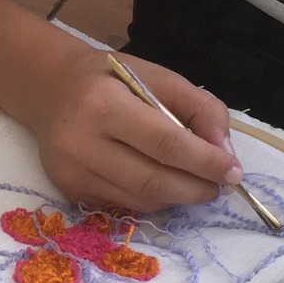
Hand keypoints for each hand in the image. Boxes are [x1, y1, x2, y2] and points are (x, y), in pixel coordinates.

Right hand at [17, 43, 239, 215]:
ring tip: (193, 182)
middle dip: (197, 188)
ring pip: (142, 200)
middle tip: (220, 185)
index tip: (234, 171)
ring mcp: (72, 172)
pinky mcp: (70, 190)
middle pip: (154, 182)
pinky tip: (159, 181)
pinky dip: (152, 199)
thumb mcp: (158, 76)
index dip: (206, 162)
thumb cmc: (110, 80)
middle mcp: (81, 142)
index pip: (166, 144)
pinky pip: (124, 206)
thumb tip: (226, 155)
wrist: (50, 90)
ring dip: (178, 197)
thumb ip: (200, 109)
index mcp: (104, 104)